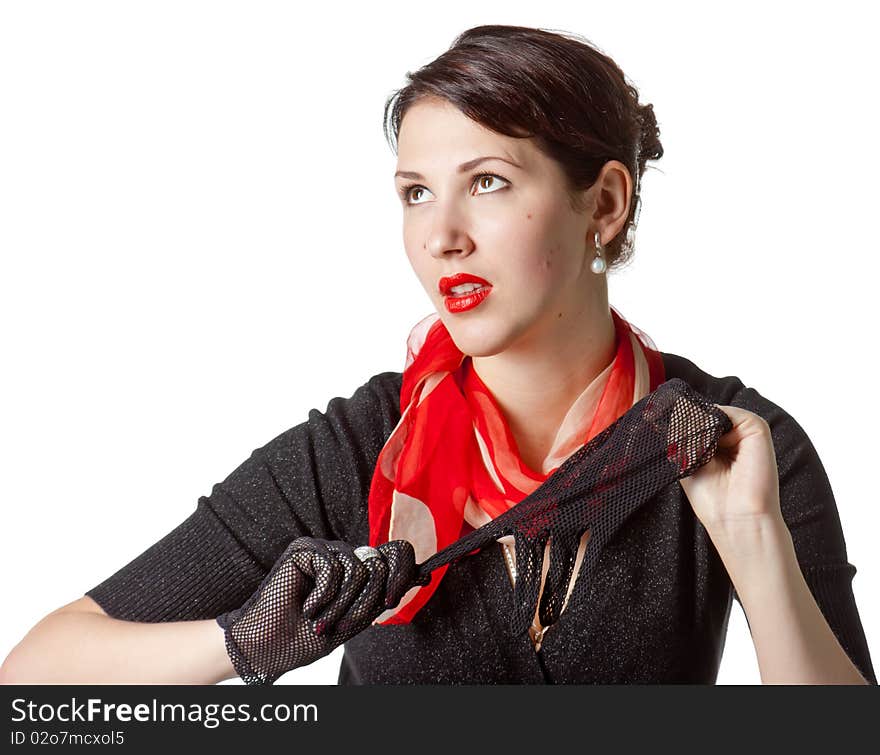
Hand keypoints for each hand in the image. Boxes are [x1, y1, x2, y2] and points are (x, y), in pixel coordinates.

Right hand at [216, 537, 420, 684]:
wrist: (272, 647)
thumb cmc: (309, 636)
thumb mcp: (356, 618)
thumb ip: (383, 596)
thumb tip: (421, 576)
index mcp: (361, 570)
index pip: (396, 553)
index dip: (404, 571)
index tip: (392, 600)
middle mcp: (347, 555)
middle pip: (381, 564)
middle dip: (365, 603)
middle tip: (342, 623)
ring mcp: (326, 550)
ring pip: (359, 570)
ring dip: (340, 606)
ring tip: (320, 620)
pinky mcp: (306, 549)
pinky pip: (333, 568)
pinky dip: (322, 596)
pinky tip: (306, 607)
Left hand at [678, 405, 783, 535]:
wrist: (736, 519)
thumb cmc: (713, 499)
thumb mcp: (687, 461)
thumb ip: (682, 436)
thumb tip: (674, 411)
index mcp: (716, 442)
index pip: (691, 418)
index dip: (673, 423)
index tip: (653, 424)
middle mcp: (730, 434)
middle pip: (698, 413)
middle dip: (682, 428)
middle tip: (684, 452)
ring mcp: (743, 430)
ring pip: (708, 413)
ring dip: (695, 431)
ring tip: (700, 457)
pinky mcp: (756, 427)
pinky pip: (724, 413)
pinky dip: (711, 428)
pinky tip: (712, 449)